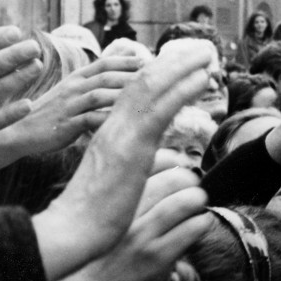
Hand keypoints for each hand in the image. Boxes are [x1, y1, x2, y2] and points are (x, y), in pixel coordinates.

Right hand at [0, 55, 143, 203]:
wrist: (16, 134)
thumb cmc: (47, 116)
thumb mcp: (68, 95)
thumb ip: (89, 86)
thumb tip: (113, 83)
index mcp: (75, 78)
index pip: (104, 63)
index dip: (127, 60)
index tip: (149, 60)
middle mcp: (74, 87)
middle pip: (109, 76)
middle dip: (135, 76)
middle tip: (160, 80)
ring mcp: (70, 105)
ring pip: (104, 95)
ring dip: (128, 97)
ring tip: (151, 101)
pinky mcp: (67, 124)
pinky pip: (94, 119)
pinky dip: (112, 120)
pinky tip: (131, 124)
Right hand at [32, 40, 213, 280]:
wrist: (72, 231)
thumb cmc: (94, 213)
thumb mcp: (118, 176)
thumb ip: (135, 159)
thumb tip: (158, 156)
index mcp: (108, 131)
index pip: (134, 92)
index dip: (160, 73)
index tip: (184, 61)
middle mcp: (113, 126)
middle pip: (144, 81)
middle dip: (175, 61)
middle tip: (202, 49)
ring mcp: (121, 134)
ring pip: (152, 87)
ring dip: (183, 67)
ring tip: (207, 55)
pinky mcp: (131, 147)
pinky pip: (160, 109)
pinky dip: (182, 89)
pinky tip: (201, 79)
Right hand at [52, 167, 210, 280]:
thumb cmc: (107, 247)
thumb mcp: (109, 213)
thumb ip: (133, 190)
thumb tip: (173, 161)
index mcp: (113, 199)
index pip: (146, 165)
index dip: (170, 159)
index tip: (180, 163)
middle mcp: (126, 215)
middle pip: (168, 181)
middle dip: (188, 178)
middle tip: (194, 184)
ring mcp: (142, 236)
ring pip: (180, 204)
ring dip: (197, 198)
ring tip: (199, 200)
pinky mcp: (158, 257)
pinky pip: (190, 230)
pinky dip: (202, 221)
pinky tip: (201, 222)